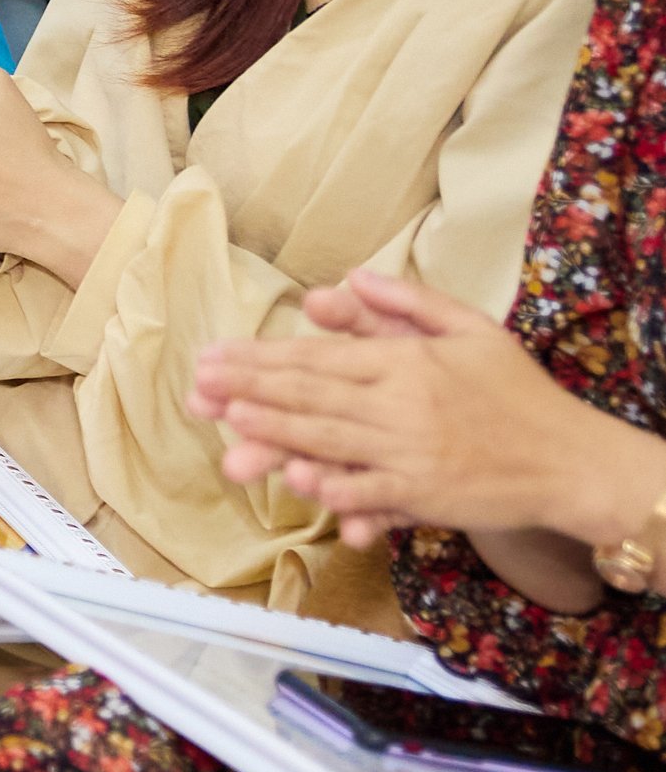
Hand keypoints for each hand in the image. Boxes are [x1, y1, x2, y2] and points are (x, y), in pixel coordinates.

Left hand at [198, 269, 622, 548]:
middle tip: (198, 388)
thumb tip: (349, 277)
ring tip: (227, 427)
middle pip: (312, 396)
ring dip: (274, 434)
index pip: (319, 358)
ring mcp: (413, 452)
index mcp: (407, 362)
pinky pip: (373, 492)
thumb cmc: (518, 394)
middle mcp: (403, 404)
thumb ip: (407, 302)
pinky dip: (336, 489)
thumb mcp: (471, 330)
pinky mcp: (428, 494)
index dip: (262, 359)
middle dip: (249, 392)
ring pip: (331, 441)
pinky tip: (300, 484)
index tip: (214, 358)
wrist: (573, 460)